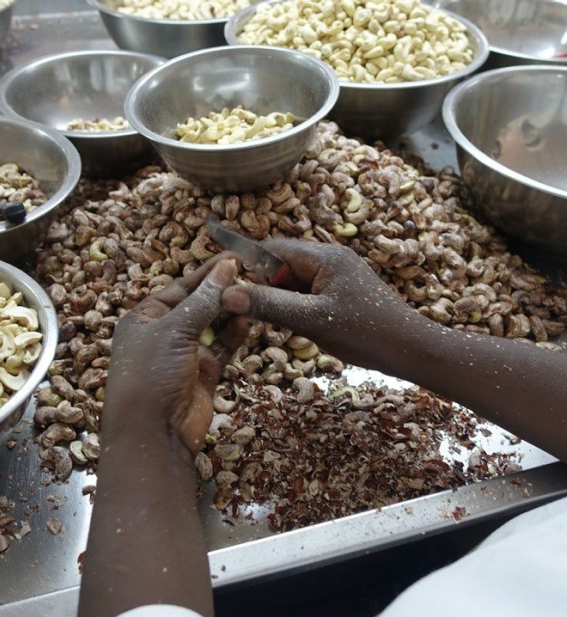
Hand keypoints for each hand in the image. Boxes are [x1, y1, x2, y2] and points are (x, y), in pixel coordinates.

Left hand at [105, 256, 247, 456]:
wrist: (154, 433)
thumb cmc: (151, 374)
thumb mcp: (174, 330)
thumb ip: (203, 299)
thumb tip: (227, 268)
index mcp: (145, 318)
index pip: (180, 287)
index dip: (206, 273)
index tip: (235, 258)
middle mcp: (164, 333)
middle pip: (197, 305)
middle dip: (220, 291)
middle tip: (251, 274)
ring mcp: (185, 354)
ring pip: (212, 325)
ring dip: (229, 312)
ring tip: (252, 294)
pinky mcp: (204, 373)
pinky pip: (222, 347)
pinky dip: (234, 334)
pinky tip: (247, 320)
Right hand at [222, 239, 413, 372]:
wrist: (411, 349)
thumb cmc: (365, 333)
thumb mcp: (312, 320)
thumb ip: (269, 305)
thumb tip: (227, 295)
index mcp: (324, 256)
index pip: (273, 249)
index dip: (246, 264)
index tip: (224, 284)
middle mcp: (330, 258)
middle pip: (282, 264)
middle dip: (261, 284)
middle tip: (241, 308)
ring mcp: (338, 275)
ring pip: (294, 280)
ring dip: (278, 297)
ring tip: (263, 318)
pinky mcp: (342, 292)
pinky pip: (308, 292)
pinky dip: (294, 305)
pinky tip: (289, 324)